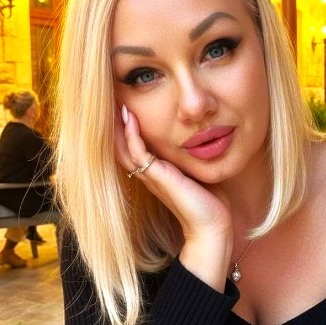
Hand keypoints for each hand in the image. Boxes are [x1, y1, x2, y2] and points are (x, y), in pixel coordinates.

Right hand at [115, 106, 232, 288]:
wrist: (212, 226)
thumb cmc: (208, 201)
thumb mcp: (196, 171)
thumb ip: (190, 156)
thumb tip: (200, 137)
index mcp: (156, 173)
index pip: (132, 146)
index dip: (126, 127)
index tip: (126, 103)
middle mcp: (149, 175)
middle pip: (120, 145)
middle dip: (116, 123)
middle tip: (113, 98)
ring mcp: (151, 177)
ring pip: (123, 148)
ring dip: (119, 125)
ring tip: (117, 102)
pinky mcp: (159, 178)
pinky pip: (137, 153)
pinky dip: (132, 135)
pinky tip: (130, 118)